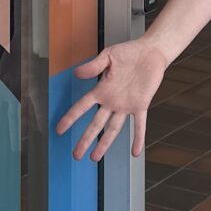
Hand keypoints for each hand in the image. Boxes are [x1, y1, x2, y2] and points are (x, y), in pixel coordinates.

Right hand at [55, 34, 170, 161]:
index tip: (59, 129)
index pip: (82, 106)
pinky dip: (138, 138)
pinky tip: (135, 152)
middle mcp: (112, 101)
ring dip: (105, 143)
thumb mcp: (108, 56)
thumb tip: (76, 73)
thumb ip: (93, 66)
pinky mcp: (141, 105)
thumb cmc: (128, 53)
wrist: (150, 52)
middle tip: (76, 155)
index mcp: (102, 90)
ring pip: (113, 128)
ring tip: (95, 157)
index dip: (70, 118)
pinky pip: (139, 125)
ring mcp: (126, 105)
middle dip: (85, 139)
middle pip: (95, 124)